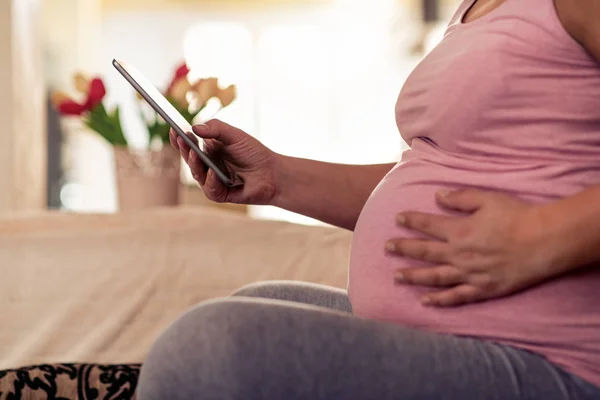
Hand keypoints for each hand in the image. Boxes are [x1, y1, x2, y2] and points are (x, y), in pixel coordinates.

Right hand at [171, 119, 277, 204]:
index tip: (173, 128)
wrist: (272, 173)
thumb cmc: (253, 153)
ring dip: (195, 164)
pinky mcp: (220, 194)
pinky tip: (212, 173)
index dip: (179, 138)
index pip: (188, 144)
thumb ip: (216, 128)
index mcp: (207, 149)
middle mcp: (207, 165)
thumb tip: (195, 127)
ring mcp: (212, 180)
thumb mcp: (235, 135)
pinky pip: (210, 189)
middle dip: (184, 148)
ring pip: (196, 174)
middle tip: (182, 138)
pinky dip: (211, 181)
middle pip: (189, 159)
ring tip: (195, 154)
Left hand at [386, 189, 556, 306]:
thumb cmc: (517, 217)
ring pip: (434, 277)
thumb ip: (460, 198)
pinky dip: (440, 300)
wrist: (544, 242)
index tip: (397, 218)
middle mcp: (459, 255)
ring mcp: (469, 274)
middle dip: (403, 249)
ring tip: (396, 277)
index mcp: (459, 231)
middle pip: (425, 252)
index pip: (428, 225)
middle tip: (386, 247)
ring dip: (413, 277)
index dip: (411, 221)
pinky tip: (425, 301)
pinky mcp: (483, 289)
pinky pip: (457, 297)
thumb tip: (437, 196)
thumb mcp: (487, 199)